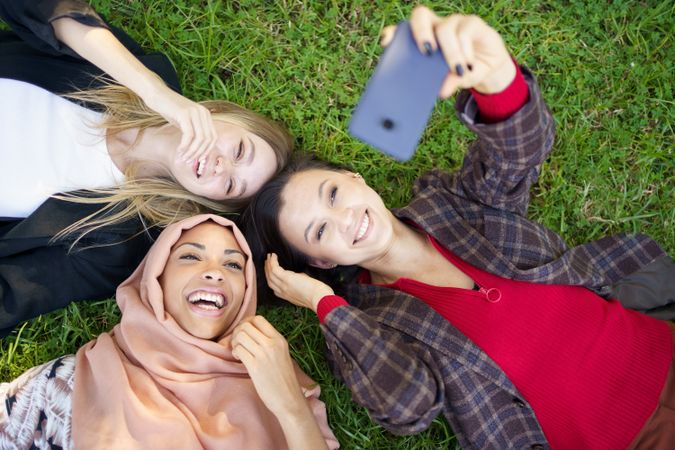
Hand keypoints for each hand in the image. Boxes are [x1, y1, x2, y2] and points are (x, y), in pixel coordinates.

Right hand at [141, 79, 217, 162]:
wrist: (155, 94)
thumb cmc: (169, 109)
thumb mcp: (185, 122)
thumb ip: (193, 133)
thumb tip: (198, 152)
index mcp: (206, 114)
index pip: (213, 137)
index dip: (207, 150)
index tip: (197, 159)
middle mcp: (203, 112)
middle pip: (207, 140)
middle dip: (198, 153)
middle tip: (188, 161)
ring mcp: (195, 112)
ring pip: (199, 139)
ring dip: (191, 152)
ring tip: (183, 158)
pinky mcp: (184, 114)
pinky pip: (189, 135)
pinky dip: (184, 146)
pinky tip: (179, 151)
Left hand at [231, 316, 306, 414]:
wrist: (289, 399)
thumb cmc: (284, 379)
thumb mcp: (281, 354)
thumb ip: (270, 343)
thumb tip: (251, 335)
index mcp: (279, 339)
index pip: (258, 319)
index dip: (246, 323)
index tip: (244, 333)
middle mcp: (272, 344)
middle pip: (246, 325)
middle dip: (237, 332)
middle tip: (238, 343)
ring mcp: (264, 355)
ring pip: (240, 335)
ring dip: (235, 342)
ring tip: (238, 352)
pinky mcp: (255, 367)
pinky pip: (239, 350)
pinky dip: (235, 352)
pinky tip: (239, 359)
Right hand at [265, 254, 333, 311]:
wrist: (320, 299)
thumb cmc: (318, 295)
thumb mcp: (306, 290)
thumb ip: (300, 284)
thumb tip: (299, 276)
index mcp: (288, 296)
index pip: (274, 288)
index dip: (271, 279)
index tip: (271, 271)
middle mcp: (283, 292)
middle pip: (270, 281)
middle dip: (267, 270)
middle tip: (267, 261)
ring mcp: (284, 285)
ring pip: (270, 274)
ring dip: (268, 264)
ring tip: (269, 256)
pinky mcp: (287, 279)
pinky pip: (275, 269)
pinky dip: (273, 262)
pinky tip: (274, 256)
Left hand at [381, 7, 514, 96]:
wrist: (490, 69)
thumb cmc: (461, 73)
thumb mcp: (450, 81)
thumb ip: (443, 83)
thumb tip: (440, 92)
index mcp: (423, 39)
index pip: (403, 29)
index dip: (393, 33)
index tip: (387, 43)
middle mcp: (436, 26)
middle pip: (420, 16)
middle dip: (420, 32)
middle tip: (426, 52)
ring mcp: (454, 23)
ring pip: (445, 28)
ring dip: (451, 52)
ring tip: (456, 70)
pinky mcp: (473, 24)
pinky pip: (465, 31)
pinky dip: (465, 50)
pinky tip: (468, 65)